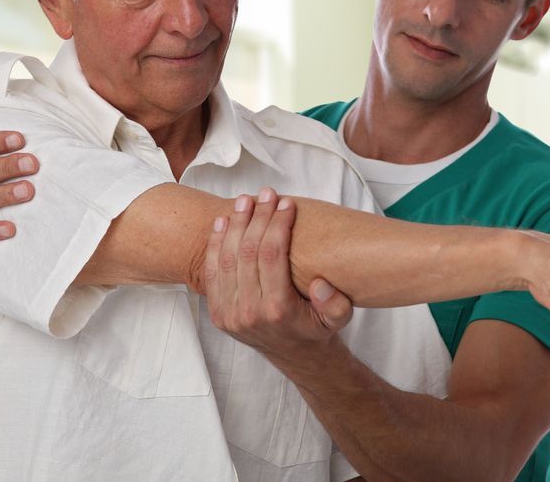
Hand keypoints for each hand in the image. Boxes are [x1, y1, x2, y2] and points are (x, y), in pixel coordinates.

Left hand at [204, 187, 352, 360]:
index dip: (278, 224)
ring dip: (235, 225)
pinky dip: (215, 243)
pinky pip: (211, 271)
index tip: (287, 203)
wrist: (294, 356)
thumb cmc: (316, 329)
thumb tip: (320, 283)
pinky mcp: (217, 312)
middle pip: (247, 252)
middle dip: (257, 217)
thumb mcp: (339, 320)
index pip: (272, 255)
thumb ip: (335, 304)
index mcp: (277, 310)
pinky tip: (223, 221)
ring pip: (226, 258)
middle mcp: (248, 312)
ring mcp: (228, 313)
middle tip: (267, 194)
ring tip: (245, 200)